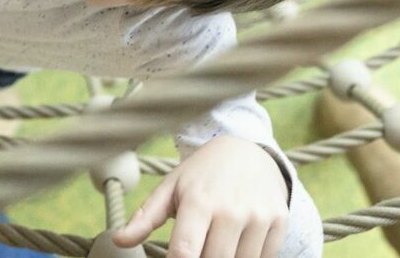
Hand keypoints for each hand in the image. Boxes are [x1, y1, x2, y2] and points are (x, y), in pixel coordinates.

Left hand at [113, 136, 288, 257]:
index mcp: (199, 202)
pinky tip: (236, 244)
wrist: (249, 151)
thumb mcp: (171, 188)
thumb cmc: (202, 174)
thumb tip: (119, 240)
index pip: (185, 253)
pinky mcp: (279, 222)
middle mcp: (232, 210)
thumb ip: (146, 217)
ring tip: (214, 244)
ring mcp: (259, 217)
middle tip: (195, 250)